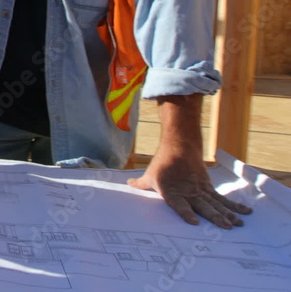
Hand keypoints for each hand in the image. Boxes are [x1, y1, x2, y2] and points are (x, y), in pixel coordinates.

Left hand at [127, 149, 252, 228]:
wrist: (179, 146)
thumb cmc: (162, 164)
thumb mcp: (149, 175)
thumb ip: (140, 184)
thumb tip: (128, 184)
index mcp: (172, 192)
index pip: (180, 204)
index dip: (186, 213)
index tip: (194, 222)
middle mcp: (189, 192)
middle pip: (204, 206)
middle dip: (214, 217)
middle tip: (225, 227)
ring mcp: (200, 190)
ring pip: (216, 204)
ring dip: (228, 214)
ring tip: (237, 224)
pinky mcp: (208, 187)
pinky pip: (222, 198)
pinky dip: (234, 205)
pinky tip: (245, 212)